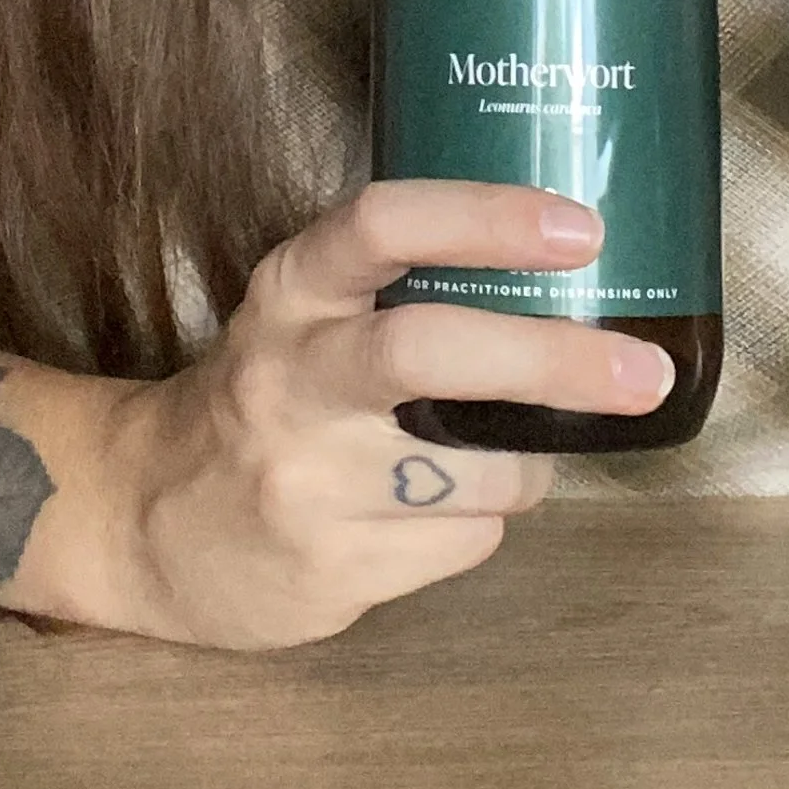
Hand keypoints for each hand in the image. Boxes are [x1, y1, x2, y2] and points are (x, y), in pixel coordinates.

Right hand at [107, 181, 672, 650]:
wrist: (145, 522)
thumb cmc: (265, 395)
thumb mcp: (307, 314)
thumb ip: (405, 288)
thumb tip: (568, 281)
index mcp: (290, 293)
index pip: (383, 225)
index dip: (487, 218)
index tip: (579, 227)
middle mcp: (290, 380)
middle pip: (432, 352)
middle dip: (555, 360)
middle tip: (644, 372)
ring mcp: (307, 483)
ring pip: (480, 470)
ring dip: (526, 463)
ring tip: (499, 454)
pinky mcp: (331, 570)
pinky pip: (466, 542)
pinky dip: (481, 523)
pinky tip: (433, 513)